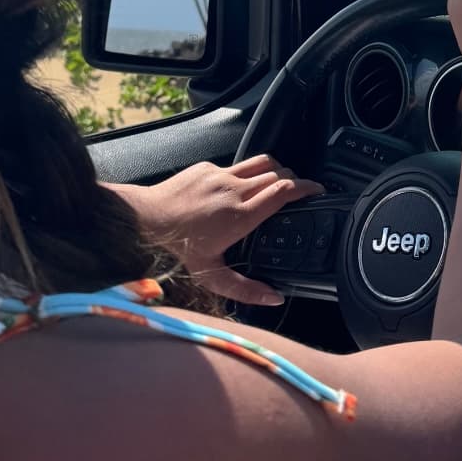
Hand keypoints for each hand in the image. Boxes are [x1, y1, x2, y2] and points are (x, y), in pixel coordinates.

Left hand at [112, 156, 322, 306]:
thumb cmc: (177, 251)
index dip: (306, 188)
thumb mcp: (212, 276)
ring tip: (279, 183)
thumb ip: (245, 289)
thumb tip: (275, 298)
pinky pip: (236, 165)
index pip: (284, 190)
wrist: (143, 220)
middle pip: (278, 173)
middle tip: (299, 193)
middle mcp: (234, 189)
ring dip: (276, 170)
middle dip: (294, 180)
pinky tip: (240, 189)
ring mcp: (220, 174)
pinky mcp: (207, 166)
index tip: (318, 190)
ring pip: (262, 162)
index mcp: (241, 215)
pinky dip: (246, 174)